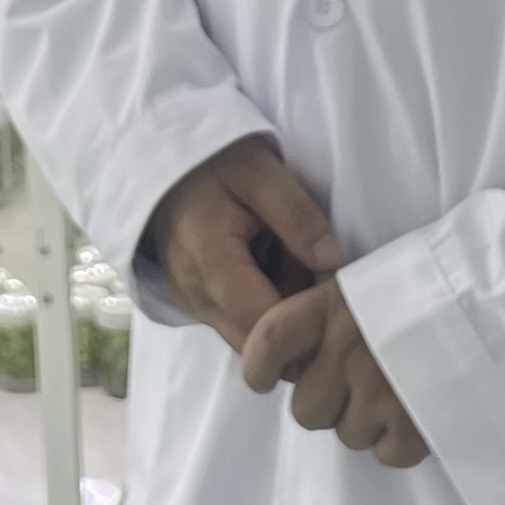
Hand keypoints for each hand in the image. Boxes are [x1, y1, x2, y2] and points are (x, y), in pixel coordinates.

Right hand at [142, 135, 344, 346]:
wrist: (168, 162)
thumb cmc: (217, 162)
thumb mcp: (262, 172)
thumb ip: (297, 216)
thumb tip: (335, 262)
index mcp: (208, 259)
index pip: (261, 324)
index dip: (303, 323)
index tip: (336, 302)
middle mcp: (194, 292)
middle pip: (255, 343)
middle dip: (295, 326)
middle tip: (323, 285)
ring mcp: (191, 302)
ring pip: (247, 339)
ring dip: (280, 318)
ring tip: (297, 269)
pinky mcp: (195, 302)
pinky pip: (236, 325)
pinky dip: (264, 310)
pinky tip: (278, 273)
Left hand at [238, 278, 428, 465]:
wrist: (498, 304)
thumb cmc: (432, 286)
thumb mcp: (370, 281)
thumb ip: (330, 314)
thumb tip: (297, 358)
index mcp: (333, 308)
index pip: (268, 341)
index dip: (256, 367)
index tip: (260, 380)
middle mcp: (347, 352)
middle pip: (305, 410)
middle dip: (326, 404)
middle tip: (357, 384)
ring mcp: (379, 393)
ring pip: (346, 435)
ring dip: (365, 422)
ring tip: (397, 391)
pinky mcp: (413, 426)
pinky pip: (386, 454)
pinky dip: (399, 442)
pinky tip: (417, 412)